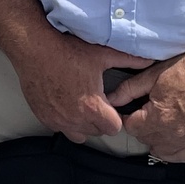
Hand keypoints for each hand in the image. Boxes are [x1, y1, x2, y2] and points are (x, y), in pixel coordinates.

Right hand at [13, 32, 153, 142]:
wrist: (34, 48)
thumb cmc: (66, 51)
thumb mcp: (101, 54)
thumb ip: (128, 59)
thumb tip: (150, 59)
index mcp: (93, 108)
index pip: (114, 128)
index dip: (115, 116)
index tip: (110, 105)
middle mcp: (76, 119)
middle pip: (97, 132)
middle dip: (99, 120)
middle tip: (94, 101)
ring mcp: (58, 120)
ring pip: (78, 134)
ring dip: (82, 124)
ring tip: (80, 104)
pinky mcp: (44, 117)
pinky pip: (60, 128)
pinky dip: (64, 120)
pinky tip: (63, 103)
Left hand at [117, 50, 184, 160]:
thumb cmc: (184, 69)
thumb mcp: (152, 75)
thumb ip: (129, 90)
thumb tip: (110, 99)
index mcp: (159, 116)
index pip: (131, 128)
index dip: (128, 117)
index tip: (131, 109)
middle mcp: (173, 133)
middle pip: (145, 139)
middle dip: (140, 126)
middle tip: (144, 112)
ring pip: (159, 150)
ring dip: (154, 138)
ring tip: (157, 122)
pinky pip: (179, 156)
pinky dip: (170, 150)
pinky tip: (168, 137)